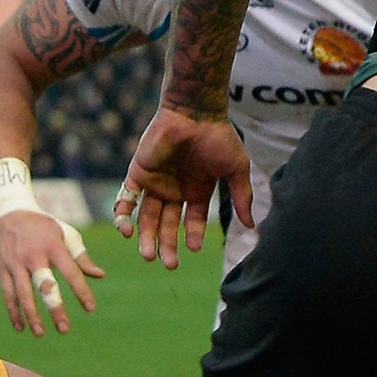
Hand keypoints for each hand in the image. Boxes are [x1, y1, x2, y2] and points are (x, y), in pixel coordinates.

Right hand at [0, 210, 103, 335]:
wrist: (9, 212)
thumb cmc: (43, 226)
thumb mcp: (65, 234)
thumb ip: (81, 257)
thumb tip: (99, 276)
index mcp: (54, 246)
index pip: (71, 272)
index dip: (81, 291)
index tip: (90, 308)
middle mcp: (34, 256)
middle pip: (45, 286)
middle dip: (54, 308)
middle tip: (64, 329)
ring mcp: (15, 263)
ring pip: (23, 294)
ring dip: (32, 316)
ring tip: (40, 333)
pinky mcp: (2, 268)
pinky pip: (8, 293)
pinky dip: (13, 311)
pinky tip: (20, 327)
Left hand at [115, 107, 251, 267]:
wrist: (194, 112)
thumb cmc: (218, 137)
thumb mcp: (236, 169)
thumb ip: (241, 197)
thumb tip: (252, 225)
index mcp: (196, 191)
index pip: (192, 221)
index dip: (192, 235)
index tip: (193, 248)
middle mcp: (174, 190)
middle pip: (167, 225)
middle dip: (168, 245)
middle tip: (168, 264)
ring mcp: (155, 184)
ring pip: (147, 218)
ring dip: (146, 237)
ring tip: (148, 255)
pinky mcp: (137, 174)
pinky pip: (126, 199)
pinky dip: (123, 215)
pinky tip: (126, 230)